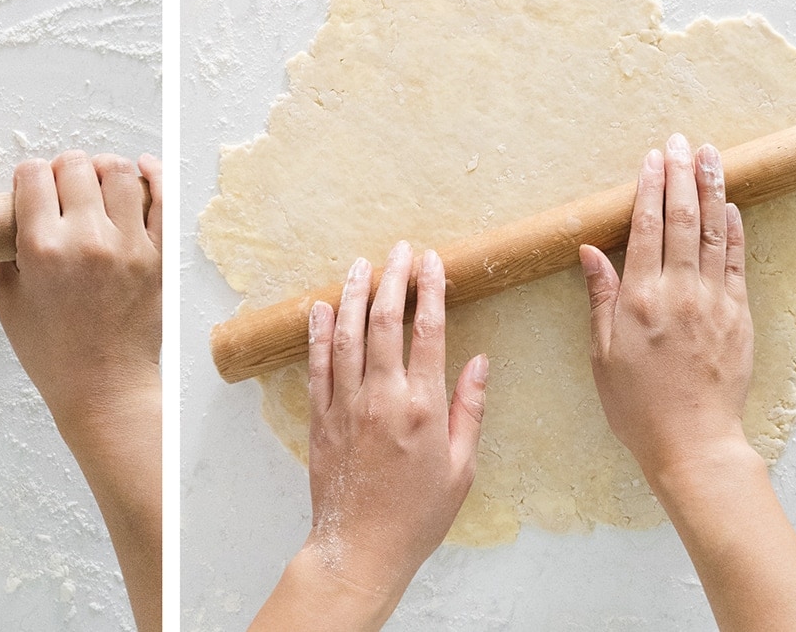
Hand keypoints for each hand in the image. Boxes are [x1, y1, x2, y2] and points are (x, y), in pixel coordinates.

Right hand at [0, 151, 161, 630]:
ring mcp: (130, 246)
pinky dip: (152, 176)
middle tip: (62, 188)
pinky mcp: (160, 256)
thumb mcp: (8, 303)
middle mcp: (87, 240)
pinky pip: (163, 198)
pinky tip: (140, 175)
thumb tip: (23, 217)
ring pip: (119, 172)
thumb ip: (11, 253)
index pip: (32, 176)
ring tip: (97, 185)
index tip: (30, 187)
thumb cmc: (54, 355)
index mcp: (42, 248)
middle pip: (74, 166)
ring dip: (103, 170)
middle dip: (62, 170)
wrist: (105, 390)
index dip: (28, 176)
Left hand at [302, 244, 486, 598]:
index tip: (433, 261)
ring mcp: (346, 406)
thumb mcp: (462, 466)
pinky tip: (321, 308)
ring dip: (353, 296)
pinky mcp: (320, 419)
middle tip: (399, 250)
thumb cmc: (419, 514)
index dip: (430, 291)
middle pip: (384, 323)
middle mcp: (382, 398)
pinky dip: (318, 334)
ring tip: (360, 264)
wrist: (362, 546)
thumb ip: (470, 408)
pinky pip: (316, 366)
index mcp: (423, 407)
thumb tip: (478, 362)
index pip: (428, 332)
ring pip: (346, 337)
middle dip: (392, 280)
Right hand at [579, 136, 750, 477]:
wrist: (692, 439)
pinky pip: (737, 263)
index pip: (646, 228)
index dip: (649, 188)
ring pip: (714, 233)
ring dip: (711, 191)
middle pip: (682, 220)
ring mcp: (715, 302)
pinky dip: (734, 231)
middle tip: (681, 142)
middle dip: (682, 176)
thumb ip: (600, 297)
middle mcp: (680, 293)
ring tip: (711, 157)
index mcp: (640, 299)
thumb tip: (590, 251)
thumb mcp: (601, 352)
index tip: (652, 158)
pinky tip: (730, 207)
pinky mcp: (739, 316)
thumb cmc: (637, 404)